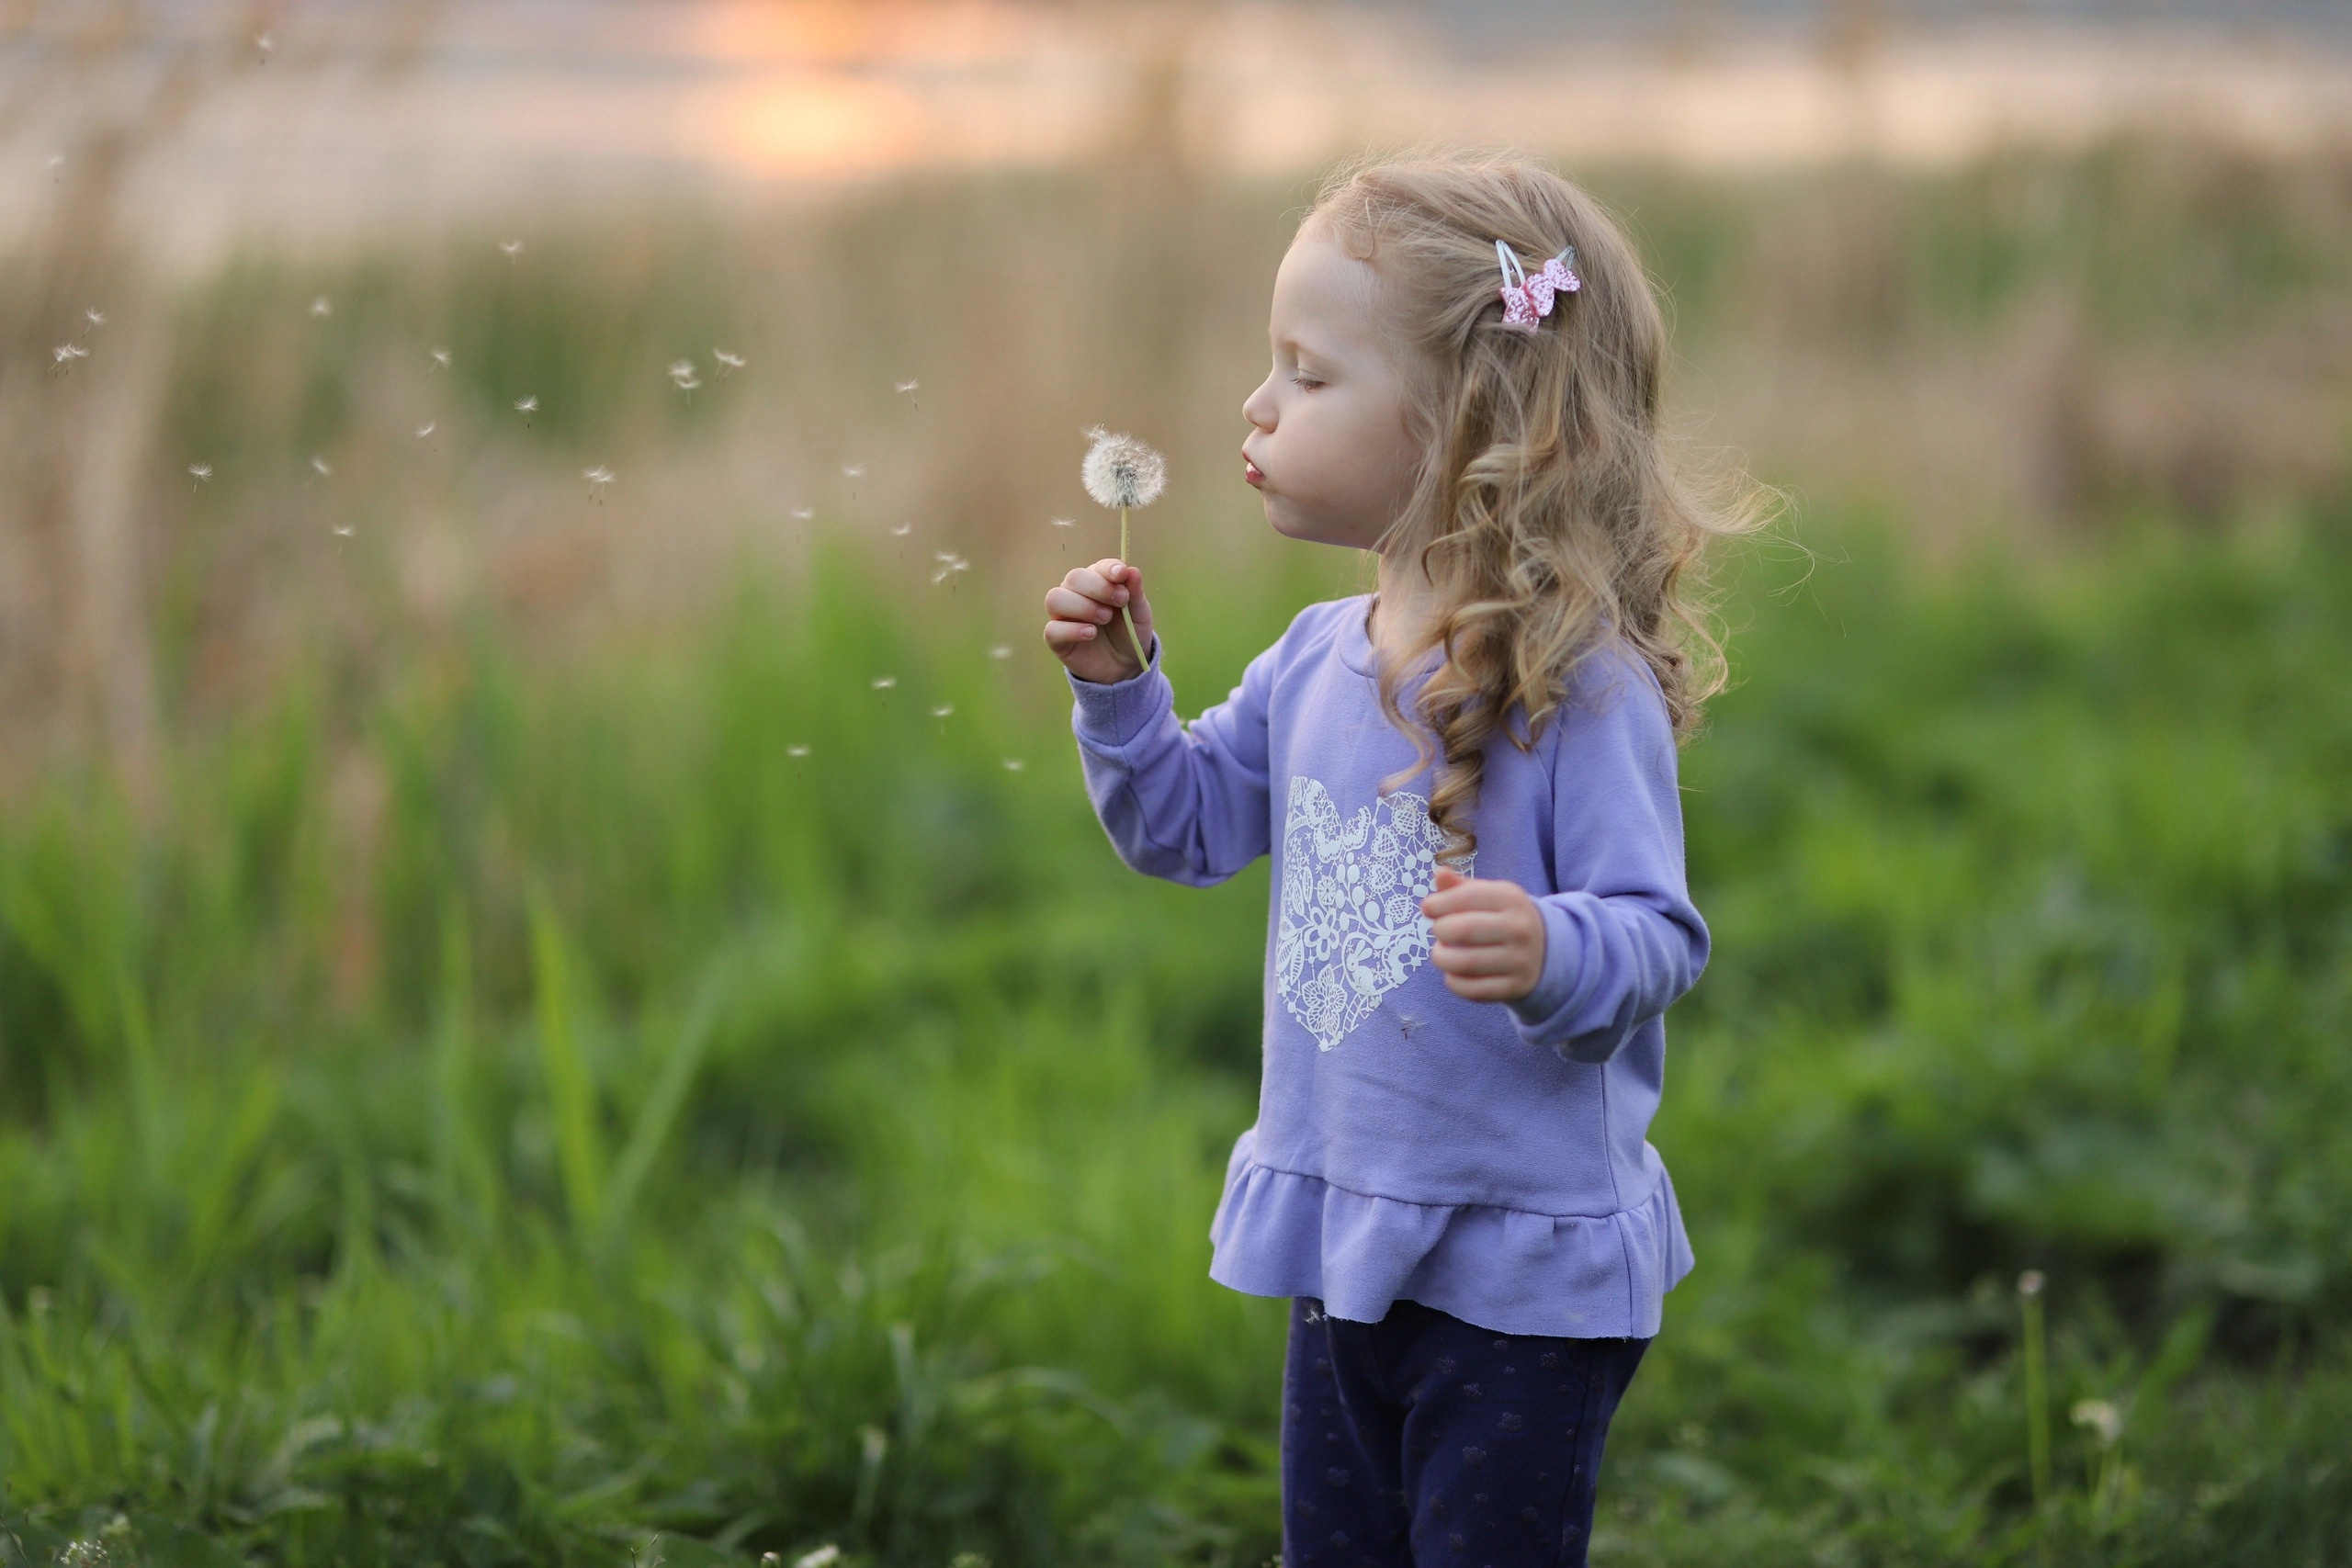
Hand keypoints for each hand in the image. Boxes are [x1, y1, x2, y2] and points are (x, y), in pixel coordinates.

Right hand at [1044, 558, 1155, 684]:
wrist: (1125, 666)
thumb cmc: (1130, 633)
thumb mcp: (1139, 614)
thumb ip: (1135, 594)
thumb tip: (1131, 570)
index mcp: (1097, 582)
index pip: (1096, 567)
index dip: (1107, 568)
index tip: (1121, 574)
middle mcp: (1076, 594)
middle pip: (1073, 578)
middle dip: (1098, 587)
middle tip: (1121, 601)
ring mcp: (1063, 616)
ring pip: (1055, 599)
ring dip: (1082, 606)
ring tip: (1105, 618)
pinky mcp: (1057, 639)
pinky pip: (1052, 629)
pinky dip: (1072, 629)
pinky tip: (1091, 633)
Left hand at [1420, 865, 1546, 1003]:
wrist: (1544, 949)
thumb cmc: (1502, 917)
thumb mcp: (1489, 896)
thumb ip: (1460, 887)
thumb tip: (1439, 874)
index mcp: (1511, 899)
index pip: (1467, 897)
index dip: (1439, 903)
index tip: (1428, 908)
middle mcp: (1519, 928)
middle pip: (1463, 929)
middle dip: (1440, 931)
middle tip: (1439, 932)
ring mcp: (1519, 960)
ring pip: (1464, 963)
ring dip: (1442, 958)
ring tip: (1442, 953)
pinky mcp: (1515, 987)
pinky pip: (1473, 990)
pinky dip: (1453, 983)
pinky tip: (1452, 973)